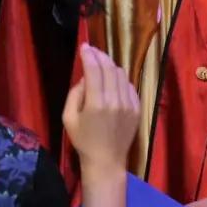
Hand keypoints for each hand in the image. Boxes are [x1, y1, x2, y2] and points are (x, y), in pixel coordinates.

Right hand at [63, 43, 139, 172]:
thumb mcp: (68, 118)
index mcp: (96, 103)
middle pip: (109, 67)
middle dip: (99, 55)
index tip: (84, 46)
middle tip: (92, 50)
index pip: (94, 70)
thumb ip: (75, 94)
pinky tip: (113, 80)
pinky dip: (120, 79)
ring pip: (121, 74)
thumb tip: (85, 77)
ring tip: (101, 63)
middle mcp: (115, 100)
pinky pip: (129, 85)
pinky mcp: (137, 108)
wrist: (106, 160)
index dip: (89, 55)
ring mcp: (129, 104)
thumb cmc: (83, 141)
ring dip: (110, 65)